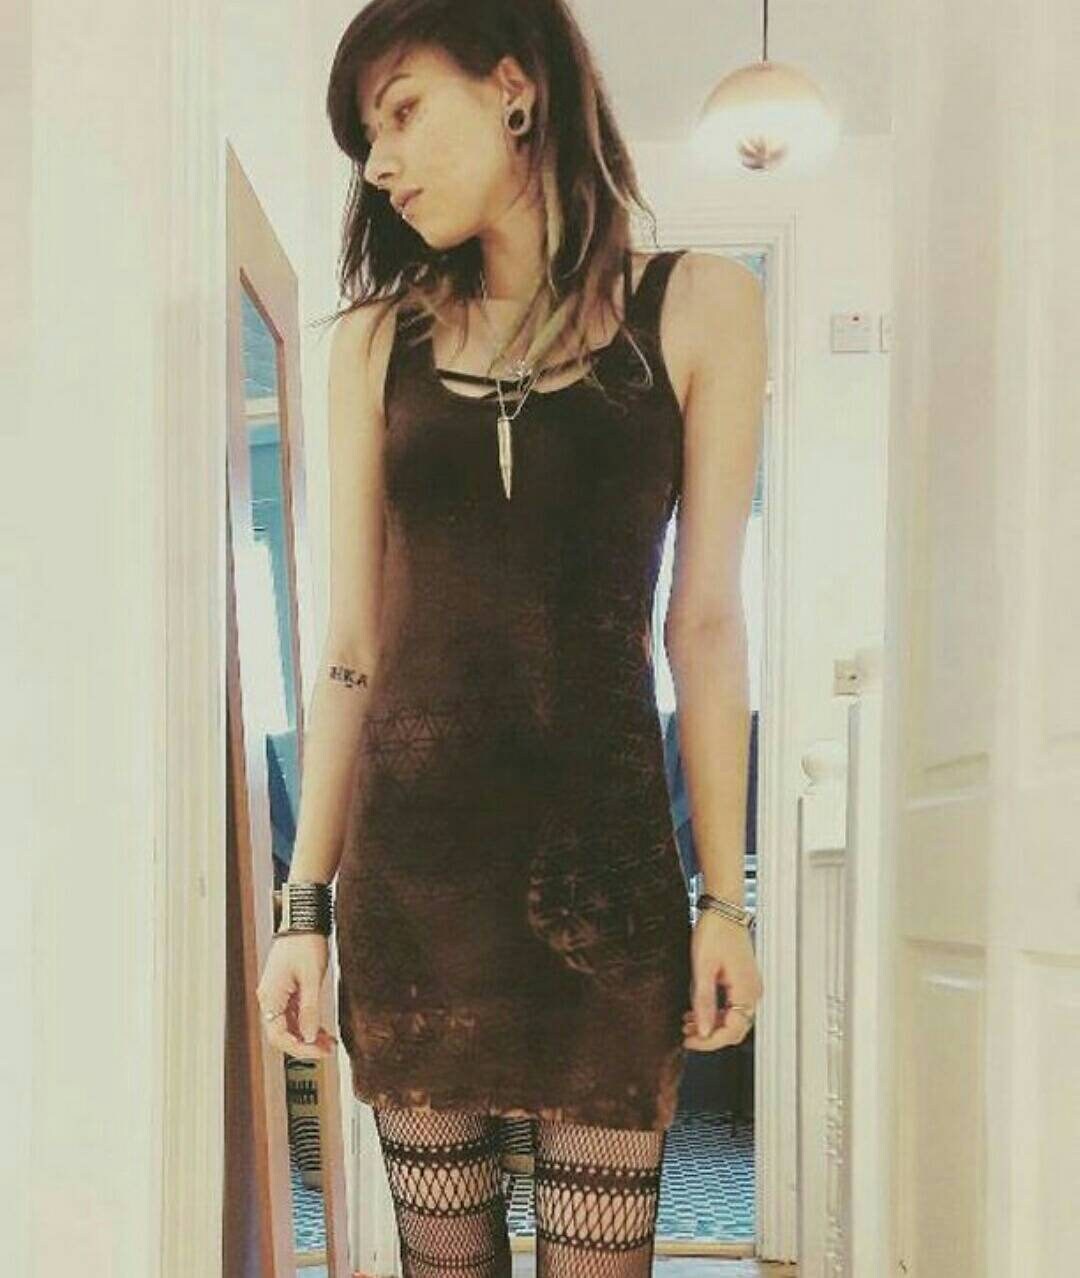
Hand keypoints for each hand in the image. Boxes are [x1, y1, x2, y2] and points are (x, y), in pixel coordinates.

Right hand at [256, 932, 337, 1059]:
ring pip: (290, 1024)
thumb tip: (308, 1036)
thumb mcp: (311, 979)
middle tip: (327, 1050)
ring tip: (328, 1042)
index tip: (319, 1052)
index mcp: (271, 996)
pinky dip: (307, 1022)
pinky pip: (294, 1013)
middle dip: (305, 1044)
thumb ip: (310, 1010)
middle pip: (283, 1033)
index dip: (299, 1048)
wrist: (304, 919)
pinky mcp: (286, 988)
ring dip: (307, 1035)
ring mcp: (277, 993)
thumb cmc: (305, 943)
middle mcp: (270, 997)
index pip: (279, 1036)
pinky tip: (321, 1029)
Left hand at [682, 911, 762, 1051]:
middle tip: (686, 1034)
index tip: (690, 1041)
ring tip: (687, 1023)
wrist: (723, 909)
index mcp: (746, 990)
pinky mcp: (743, 981)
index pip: (732, 1031)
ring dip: (711, 1025)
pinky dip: (715, 1013)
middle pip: (735, 1029)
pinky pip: (732, 1006)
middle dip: (710, 1036)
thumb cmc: (715, 931)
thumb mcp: (703, 967)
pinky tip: (696, 1010)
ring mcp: (749, 986)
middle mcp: (753, 992)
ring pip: (733, 1019)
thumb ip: (703, 1001)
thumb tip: (704, 1031)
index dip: (709, 1042)